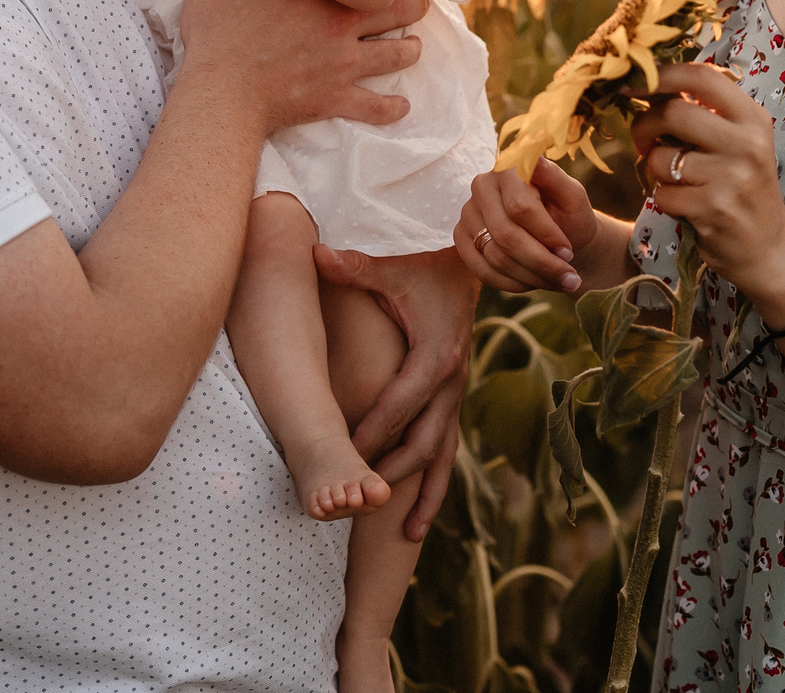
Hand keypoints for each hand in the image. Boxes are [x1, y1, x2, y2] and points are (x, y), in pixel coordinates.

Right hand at [176, 0, 426, 132]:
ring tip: (415, 47)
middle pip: (392, 11)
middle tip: (422, 2)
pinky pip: (374, 107)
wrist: (222, 91)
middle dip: (412, 5)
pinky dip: (390, 108)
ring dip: (409, 51)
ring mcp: (341, 65)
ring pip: (394, 55)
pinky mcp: (336, 99)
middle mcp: (338, 26)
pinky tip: (402, 106)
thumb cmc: (217, 37)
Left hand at [312, 244, 473, 540]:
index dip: (373, 431)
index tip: (345, 455)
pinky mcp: (454, 399)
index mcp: (435, 354)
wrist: (469, 263)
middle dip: (390, 470)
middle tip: (359, 497)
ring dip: (423, 492)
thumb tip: (315, 251)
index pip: (399, 403)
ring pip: (441, 454)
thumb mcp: (391, 265)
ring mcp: (457, 394)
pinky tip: (419, 521)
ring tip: (406, 533)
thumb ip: (353, 265)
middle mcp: (453, 381)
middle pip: (422, 440)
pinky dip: (433, 483)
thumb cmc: (423, 264)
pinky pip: (445, 448)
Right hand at [455, 162, 595, 293]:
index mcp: (508, 169)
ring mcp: (467, 212)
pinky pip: (480, 270)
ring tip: (556, 283)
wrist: (559, 235)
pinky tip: (533, 283)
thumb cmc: (568, 214)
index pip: (520, 207)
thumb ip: (556, 179)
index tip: (568, 252)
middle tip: (569, 278)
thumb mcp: (573, 196)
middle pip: (505, 235)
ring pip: (494, 256)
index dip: (546, 234)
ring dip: (530, 276)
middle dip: (541, 262)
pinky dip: (510, 284)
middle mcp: (482, 186)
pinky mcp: (461, 237)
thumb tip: (537, 160)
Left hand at [632, 62, 784, 325]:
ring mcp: (732, 177)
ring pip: (663, 157)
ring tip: (673, 178)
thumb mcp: (736, 143)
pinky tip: (683, 203)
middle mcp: (747, 143)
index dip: (660, 74)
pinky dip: (663, 198)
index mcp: (752, 118)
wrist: (769, 248)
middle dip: (645, 125)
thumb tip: (645, 84)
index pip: (701, 76)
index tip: (634, 82)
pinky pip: (664, 192)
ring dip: (654, 168)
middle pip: (674, 113)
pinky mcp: (715, 208)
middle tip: (643, 140)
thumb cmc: (742, 187)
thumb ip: (703, 114)